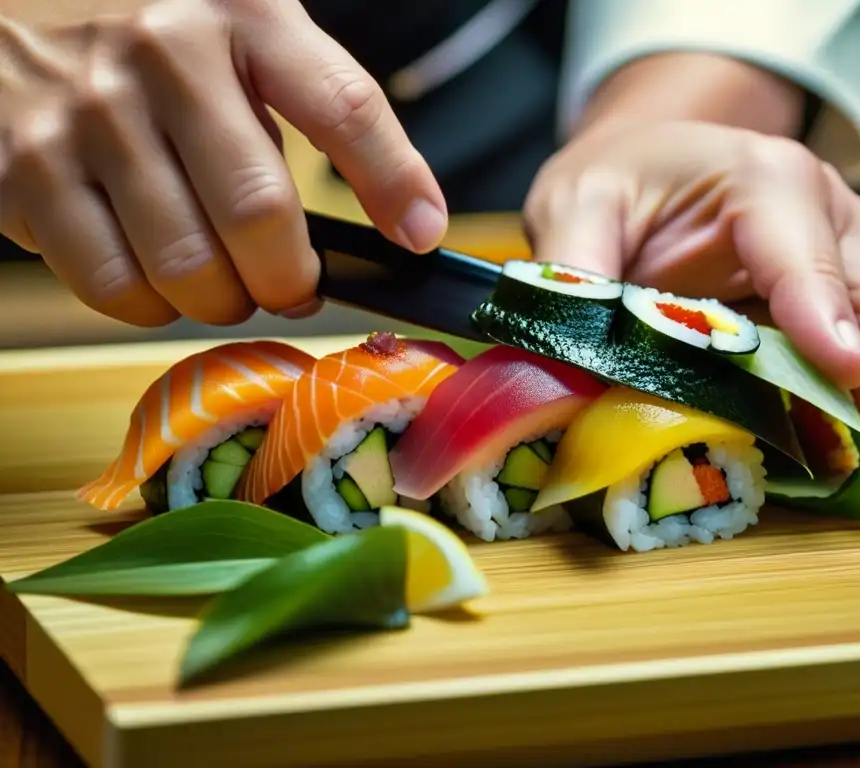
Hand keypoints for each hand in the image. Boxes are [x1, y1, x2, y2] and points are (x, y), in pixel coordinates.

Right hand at [0, 0, 447, 326]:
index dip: (394, 183)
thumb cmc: (155, 34)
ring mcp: (85, 116)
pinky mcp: (22, 172)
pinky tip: (157, 274)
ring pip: (187, 268)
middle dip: (289, 279)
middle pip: (259, 216)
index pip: (342, 107)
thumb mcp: (245, 32)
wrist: (14, 0)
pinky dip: (152, 306)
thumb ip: (313, 106)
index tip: (419, 237)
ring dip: (223, 300)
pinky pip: (111, 285)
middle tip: (289, 283)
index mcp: (240, 14)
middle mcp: (161, 56)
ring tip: (223, 279)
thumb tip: (406, 221)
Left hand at [523, 120, 859, 452]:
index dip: (823, 318)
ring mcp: (848, 267)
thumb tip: (559, 366)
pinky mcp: (846, 310)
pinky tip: (824, 441)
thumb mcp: (577, 202)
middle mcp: (829, 220)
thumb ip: (573, 268)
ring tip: (848, 454)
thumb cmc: (621, 179)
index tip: (841, 374)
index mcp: (766, 181)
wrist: (648, 166)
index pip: (807, 254)